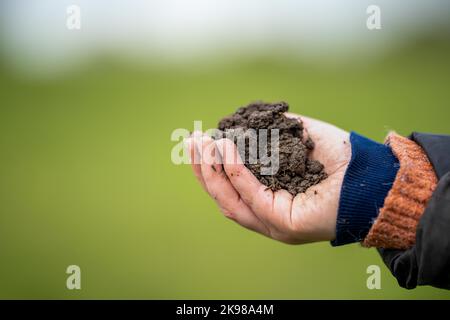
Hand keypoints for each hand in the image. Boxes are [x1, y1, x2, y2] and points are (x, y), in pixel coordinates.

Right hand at [186, 114, 350, 243]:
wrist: (368, 171)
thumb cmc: (335, 156)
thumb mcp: (292, 138)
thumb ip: (266, 135)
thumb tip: (237, 125)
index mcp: (266, 195)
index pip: (228, 184)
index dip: (209, 163)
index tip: (198, 138)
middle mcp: (266, 211)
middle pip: (223, 194)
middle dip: (203, 167)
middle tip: (192, 139)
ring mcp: (272, 221)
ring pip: (230, 200)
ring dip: (212, 171)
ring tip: (202, 143)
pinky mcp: (282, 223)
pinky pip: (252, 196)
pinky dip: (236, 172)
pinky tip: (226, 149)